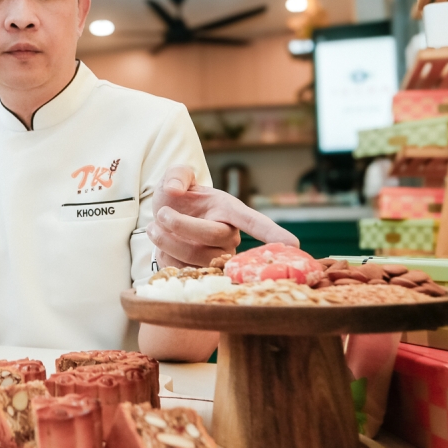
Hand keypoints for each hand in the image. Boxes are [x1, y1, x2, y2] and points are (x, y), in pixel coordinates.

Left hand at [147, 165, 298, 267]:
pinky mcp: (199, 272)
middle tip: (161, 213)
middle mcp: (229, 235)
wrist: (162, 218)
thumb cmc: (177, 197)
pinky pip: (180, 268)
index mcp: (230, 210)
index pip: (255, 221)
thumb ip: (177, 174)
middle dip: (182, 225)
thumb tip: (175, 190)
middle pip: (214, 237)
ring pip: (195, 257)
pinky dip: (163, 254)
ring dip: (167, 241)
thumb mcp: (176, 177)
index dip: (272, 232)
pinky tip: (162, 243)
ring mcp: (216, 257)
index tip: (292, 244)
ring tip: (155, 226)